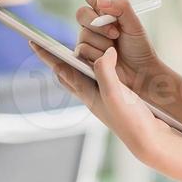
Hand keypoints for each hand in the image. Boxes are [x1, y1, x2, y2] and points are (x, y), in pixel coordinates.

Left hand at [28, 42, 171, 166]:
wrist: (149, 140)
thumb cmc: (131, 120)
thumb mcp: (116, 94)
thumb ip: (106, 72)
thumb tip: (104, 53)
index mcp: (87, 93)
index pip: (62, 70)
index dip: (47, 55)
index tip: (32, 41)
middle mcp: (91, 95)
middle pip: (66, 75)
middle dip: (56, 60)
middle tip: (46, 46)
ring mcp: (103, 97)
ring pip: (80, 77)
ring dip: (74, 63)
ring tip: (69, 52)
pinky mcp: (115, 98)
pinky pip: (98, 79)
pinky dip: (95, 68)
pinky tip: (102, 65)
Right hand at [73, 0, 163, 93]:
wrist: (140, 73)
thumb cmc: (139, 48)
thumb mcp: (134, 24)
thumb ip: (121, 6)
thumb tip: (100, 2)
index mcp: (106, 11)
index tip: (104, 9)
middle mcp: (93, 23)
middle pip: (81, 13)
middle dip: (99, 25)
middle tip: (115, 34)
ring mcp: (87, 39)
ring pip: (83, 34)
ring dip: (102, 43)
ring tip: (114, 51)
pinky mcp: (83, 56)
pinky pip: (82, 50)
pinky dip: (98, 55)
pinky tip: (108, 59)